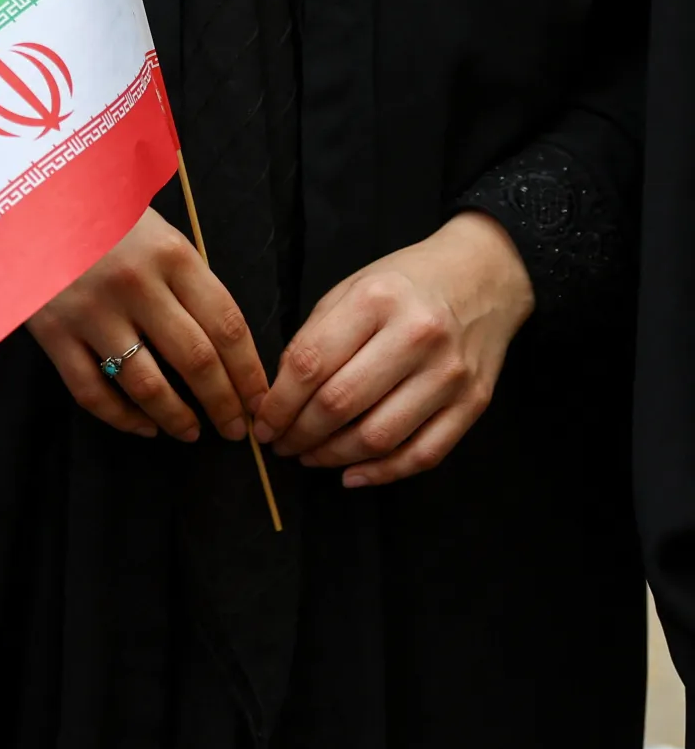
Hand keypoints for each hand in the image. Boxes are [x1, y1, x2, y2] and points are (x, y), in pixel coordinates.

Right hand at [27, 207, 267, 442]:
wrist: (24, 200)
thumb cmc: (98, 213)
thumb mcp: (153, 230)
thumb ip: (185, 278)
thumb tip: (223, 344)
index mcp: (171, 254)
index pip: (227, 325)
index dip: (250, 372)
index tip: (260, 400)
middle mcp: (135, 284)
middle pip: (196, 360)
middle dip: (225, 404)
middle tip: (235, 430)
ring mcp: (91, 311)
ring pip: (147, 384)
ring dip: (177, 418)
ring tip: (192, 432)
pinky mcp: (52, 332)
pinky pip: (91, 391)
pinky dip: (122, 418)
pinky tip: (143, 426)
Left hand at [251, 211, 533, 487]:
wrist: (487, 274)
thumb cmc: (405, 284)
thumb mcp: (351, 290)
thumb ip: (313, 339)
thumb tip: (278, 398)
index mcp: (376, 300)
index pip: (310, 364)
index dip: (277, 403)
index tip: (261, 423)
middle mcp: (418, 336)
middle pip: (340, 404)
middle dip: (299, 434)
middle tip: (280, 444)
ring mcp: (451, 374)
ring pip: (379, 437)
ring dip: (333, 457)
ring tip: (309, 456)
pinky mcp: (475, 402)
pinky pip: (424, 454)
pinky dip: (382, 474)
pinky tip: (351, 475)